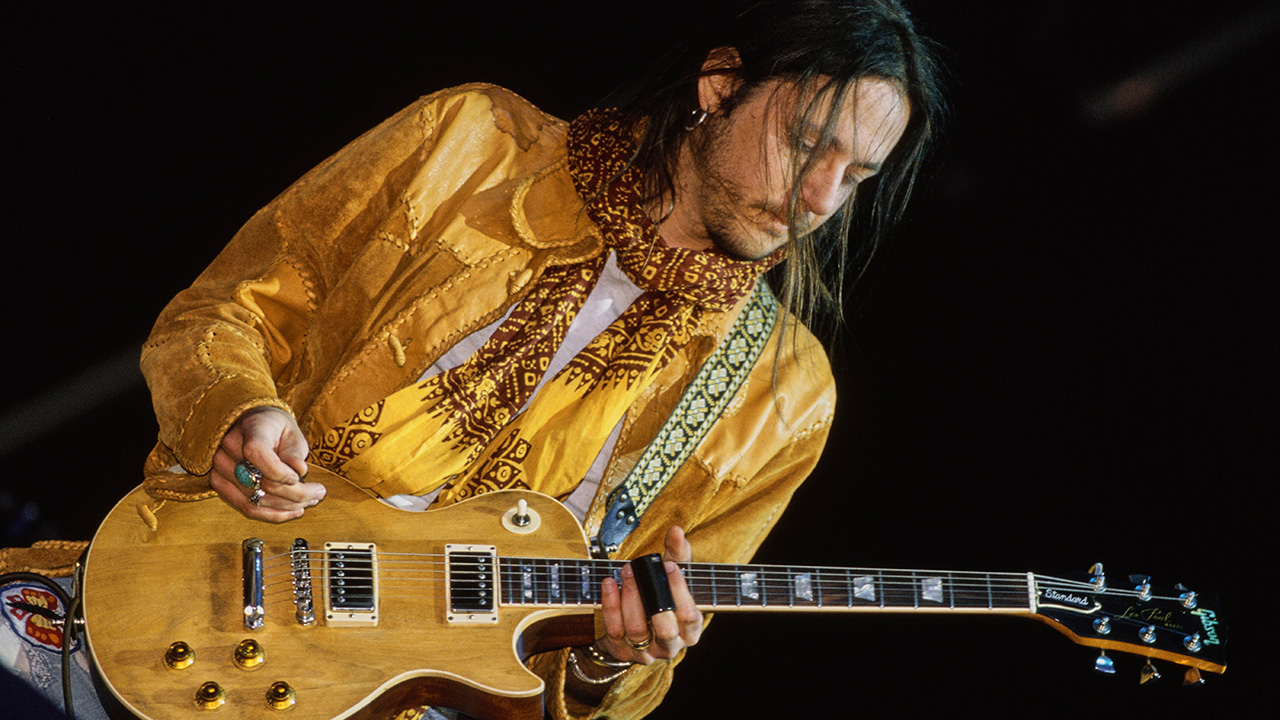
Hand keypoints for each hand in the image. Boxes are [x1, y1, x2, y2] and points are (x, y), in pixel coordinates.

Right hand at [209, 407, 324, 521]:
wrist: (254, 425)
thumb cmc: (276, 428)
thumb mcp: (292, 432)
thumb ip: (294, 451)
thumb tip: (300, 470)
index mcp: (250, 428)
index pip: (256, 452)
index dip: (278, 471)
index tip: (299, 477)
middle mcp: (229, 447)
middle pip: (259, 482)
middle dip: (295, 494)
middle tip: (319, 493)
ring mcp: (221, 467)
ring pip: (255, 500)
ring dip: (287, 506)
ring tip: (310, 501)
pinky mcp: (220, 483)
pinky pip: (247, 507)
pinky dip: (273, 514)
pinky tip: (295, 510)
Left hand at [597, 526, 702, 664]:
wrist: (637, 620)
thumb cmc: (662, 593)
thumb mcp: (673, 575)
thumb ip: (677, 553)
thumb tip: (676, 531)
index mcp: (690, 630)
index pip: (690, 616)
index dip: (679, 591)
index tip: (668, 566)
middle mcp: (671, 645)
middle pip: (665, 630)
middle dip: (650, 598)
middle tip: (638, 569)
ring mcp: (646, 651)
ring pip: (636, 629)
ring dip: (628, 597)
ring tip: (625, 571)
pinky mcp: (622, 650)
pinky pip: (615, 629)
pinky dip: (610, 605)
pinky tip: (609, 584)